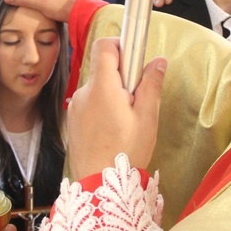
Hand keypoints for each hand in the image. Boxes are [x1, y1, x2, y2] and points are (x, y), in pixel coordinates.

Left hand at [67, 38, 166, 179]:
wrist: (100, 185)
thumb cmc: (126, 152)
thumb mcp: (147, 117)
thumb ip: (151, 84)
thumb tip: (158, 61)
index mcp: (102, 87)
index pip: (104, 46)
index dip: (121, 46)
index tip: (134, 59)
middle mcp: (83, 92)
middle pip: (102, 68)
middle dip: (121, 77)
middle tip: (136, 100)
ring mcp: (75, 106)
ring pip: (97, 87)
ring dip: (112, 94)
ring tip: (125, 121)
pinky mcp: (72, 120)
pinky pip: (89, 103)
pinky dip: (101, 108)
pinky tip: (112, 130)